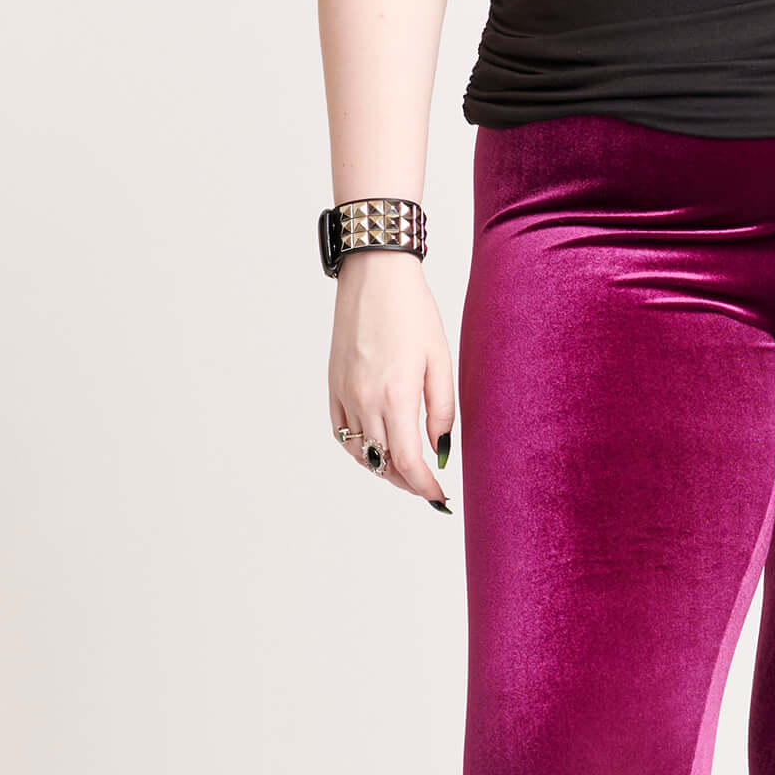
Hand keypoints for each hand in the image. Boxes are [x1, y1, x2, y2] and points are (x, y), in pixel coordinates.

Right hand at [329, 253, 455, 508]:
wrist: (373, 275)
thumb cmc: (413, 311)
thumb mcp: (440, 359)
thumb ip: (442, 410)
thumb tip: (440, 451)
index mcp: (396, 395)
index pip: (408, 463)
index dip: (425, 487)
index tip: (440, 499)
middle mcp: (364, 400)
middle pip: (383, 464)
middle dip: (408, 483)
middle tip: (429, 488)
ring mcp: (344, 394)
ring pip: (360, 453)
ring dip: (383, 469)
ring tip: (406, 471)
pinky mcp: (332, 385)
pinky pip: (341, 433)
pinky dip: (358, 450)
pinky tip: (376, 448)